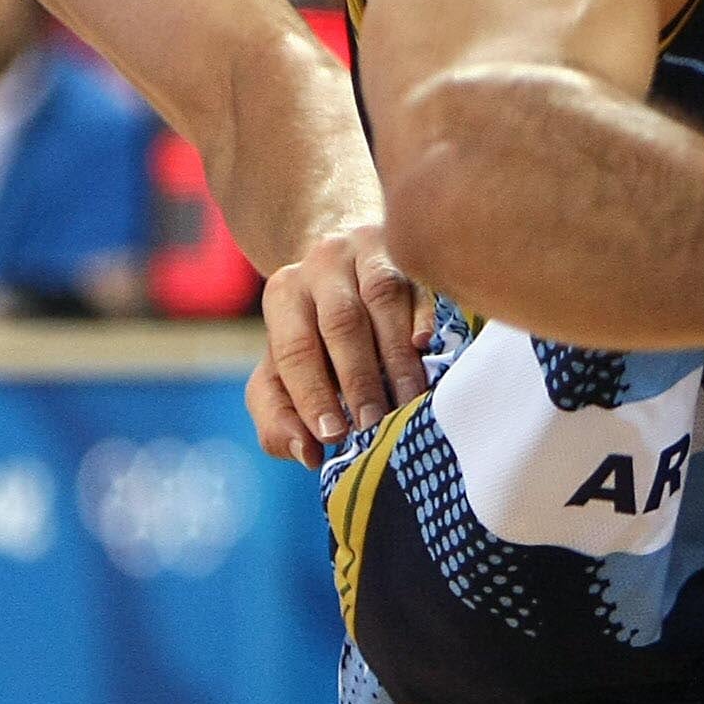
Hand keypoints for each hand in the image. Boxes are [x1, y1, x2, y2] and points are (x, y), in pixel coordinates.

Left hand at [247, 223, 431, 468]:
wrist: (343, 261)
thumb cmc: (312, 333)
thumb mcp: (280, 372)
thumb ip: (278, 417)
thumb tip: (306, 454)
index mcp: (284, 296)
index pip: (295, 349)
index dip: (312, 393)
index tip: (333, 435)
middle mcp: (323, 265)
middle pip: (340, 322)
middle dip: (358, 378)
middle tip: (373, 424)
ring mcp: (368, 250)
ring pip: (382, 297)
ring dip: (395, 354)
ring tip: (407, 402)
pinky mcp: (406, 249)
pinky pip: (416, 280)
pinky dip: (421, 314)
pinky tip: (425, 346)